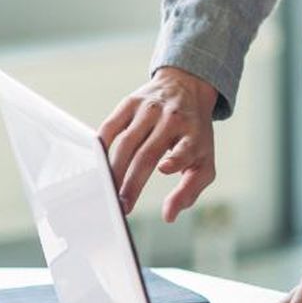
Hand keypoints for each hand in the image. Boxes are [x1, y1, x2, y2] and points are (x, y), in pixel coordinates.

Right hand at [98, 66, 218, 222]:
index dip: (176, 159)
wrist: (187, 86)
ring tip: (108, 192)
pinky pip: (111, 126)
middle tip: (122, 206)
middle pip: (147, 154)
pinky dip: (102, 145)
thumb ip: (190, 190)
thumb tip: (169, 216)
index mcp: (194, 134)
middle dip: (132, 183)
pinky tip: (97, 164)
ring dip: (115, 170)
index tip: (164, 169)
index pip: (185, 148)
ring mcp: (149, 109)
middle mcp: (172, 119)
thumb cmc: (194, 134)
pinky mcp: (130, 103)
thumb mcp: (204, 160)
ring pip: (126, 143)